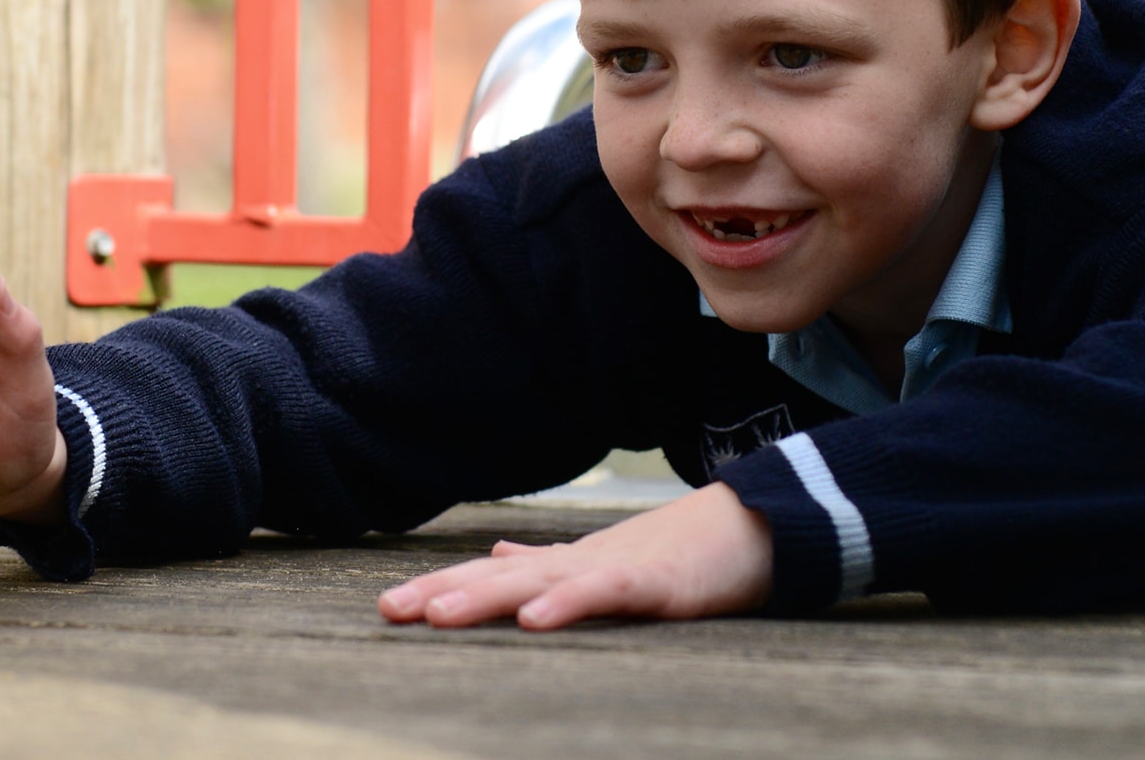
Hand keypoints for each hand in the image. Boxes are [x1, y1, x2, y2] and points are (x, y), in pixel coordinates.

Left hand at [377, 482, 772, 629]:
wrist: (754, 526)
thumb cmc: (681, 553)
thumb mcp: (605, 565)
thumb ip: (549, 565)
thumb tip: (497, 556)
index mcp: (566, 566)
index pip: (491, 579)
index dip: (441, 589)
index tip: (390, 608)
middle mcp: (579, 564)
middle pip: (499, 579)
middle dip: (443, 593)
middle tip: (389, 611)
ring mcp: (615, 570)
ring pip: (537, 583)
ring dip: (484, 597)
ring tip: (436, 614)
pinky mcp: (655, 585)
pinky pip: (602, 595)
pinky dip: (566, 604)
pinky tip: (530, 619)